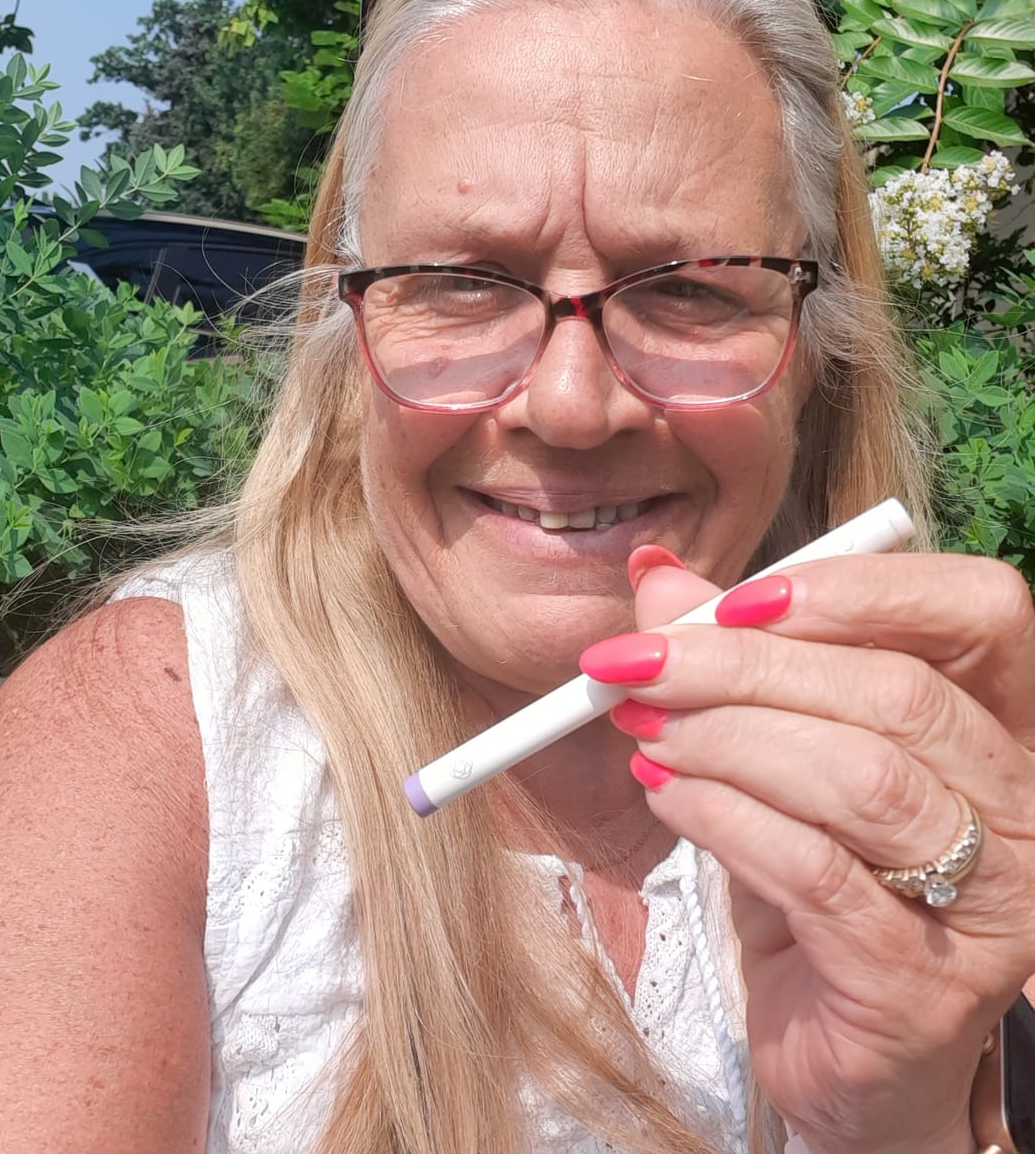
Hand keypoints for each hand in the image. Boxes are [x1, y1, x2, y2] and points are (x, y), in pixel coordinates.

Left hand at [585, 550, 1034, 1153]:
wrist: (844, 1063)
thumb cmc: (817, 893)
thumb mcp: (774, 758)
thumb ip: (728, 661)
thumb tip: (655, 575)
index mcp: (997, 728)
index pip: (978, 612)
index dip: (860, 589)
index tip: (737, 598)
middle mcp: (1021, 809)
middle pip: (898, 692)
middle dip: (747, 666)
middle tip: (641, 664)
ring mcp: (991, 904)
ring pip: (859, 777)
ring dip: (728, 740)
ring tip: (647, 732)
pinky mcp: (923, 983)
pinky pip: (814, 871)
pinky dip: (724, 818)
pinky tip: (668, 797)